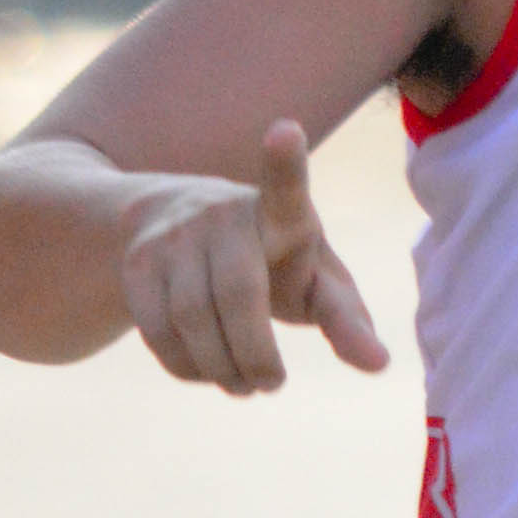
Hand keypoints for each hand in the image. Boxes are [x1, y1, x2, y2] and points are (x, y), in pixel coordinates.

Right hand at [119, 121, 389, 393]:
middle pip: (236, 294)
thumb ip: (347, 319)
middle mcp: (224, 213)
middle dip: (256, 354)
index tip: (286, 131)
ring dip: (221, 369)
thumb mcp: (316, 281)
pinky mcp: (138, 263)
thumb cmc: (274, 262)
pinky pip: (157, 330)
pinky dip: (187, 368)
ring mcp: (175, 235)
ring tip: (245, 386)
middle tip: (272, 384)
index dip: (285, 161)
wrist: (179, 227)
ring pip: (191, 320)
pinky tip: (209, 372)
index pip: (284, 186)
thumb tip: (379, 365)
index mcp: (281, 212)